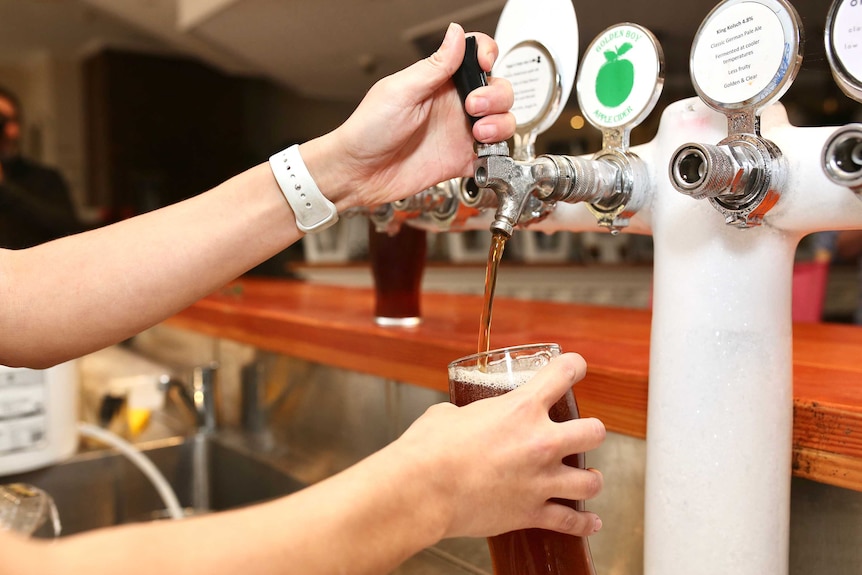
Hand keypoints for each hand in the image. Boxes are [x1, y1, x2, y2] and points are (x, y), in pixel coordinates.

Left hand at [302, 23, 514, 209]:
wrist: (358, 173)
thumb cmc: (367, 131)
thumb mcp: (400, 91)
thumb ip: (434, 66)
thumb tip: (456, 34)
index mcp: (439, 82)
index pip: (476, 57)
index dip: (488, 57)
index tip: (484, 67)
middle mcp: (453, 105)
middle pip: (497, 90)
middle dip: (495, 96)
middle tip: (473, 107)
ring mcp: (459, 133)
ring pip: (501, 121)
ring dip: (500, 124)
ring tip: (479, 133)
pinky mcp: (461, 160)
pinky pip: (492, 156)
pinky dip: (496, 155)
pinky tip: (481, 153)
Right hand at [394, 352, 604, 538]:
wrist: (422, 491)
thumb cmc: (428, 449)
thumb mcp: (449, 414)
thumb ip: (466, 413)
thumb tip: (460, 420)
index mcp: (521, 408)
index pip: (563, 374)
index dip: (574, 366)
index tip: (576, 368)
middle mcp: (540, 442)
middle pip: (593, 432)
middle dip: (590, 431)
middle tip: (582, 433)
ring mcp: (540, 480)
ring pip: (591, 480)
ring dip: (590, 478)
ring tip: (588, 477)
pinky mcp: (532, 513)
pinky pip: (570, 520)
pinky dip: (583, 522)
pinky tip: (591, 521)